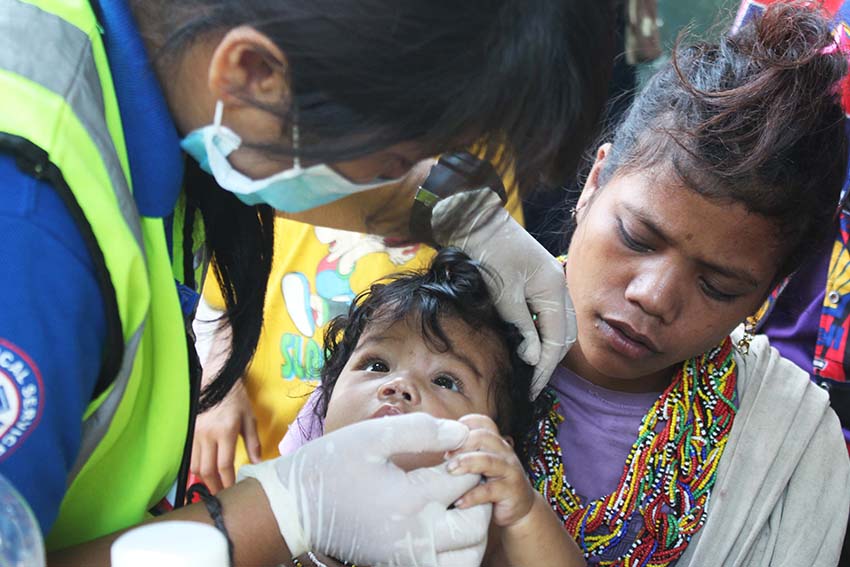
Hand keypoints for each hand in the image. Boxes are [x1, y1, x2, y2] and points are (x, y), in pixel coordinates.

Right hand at [190, 382, 261, 492]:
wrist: (216, 380)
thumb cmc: (236, 399)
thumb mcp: (249, 419)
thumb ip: (253, 443)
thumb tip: (259, 463)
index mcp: (225, 432)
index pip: (224, 465)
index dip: (227, 482)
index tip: (232, 491)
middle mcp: (208, 435)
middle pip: (206, 470)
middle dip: (214, 486)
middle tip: (222, 495)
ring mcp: (196, 434)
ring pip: (196, 465)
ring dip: (204, 479)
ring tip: (214, 486)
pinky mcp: (190, 432)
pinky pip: (191, 456)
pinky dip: (197, 467)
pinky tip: (205, 472)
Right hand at [238, 413, 491, 566]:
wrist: (295, 508)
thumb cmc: (332, 465)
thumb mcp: (371, 437)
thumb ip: (421, 431)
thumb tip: (462, 433)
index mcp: (410, 500)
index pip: (464, 480)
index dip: (467, 459)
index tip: (456, 447)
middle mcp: (415, 537)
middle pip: (476, 524)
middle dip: (479, 496)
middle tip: (463, 476)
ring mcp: (408, 559)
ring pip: (468, 556)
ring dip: (474, 529)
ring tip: (458, 503)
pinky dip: (457, 551)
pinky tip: (443, 523)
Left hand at [433, 190, 575, 395]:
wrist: (475, 220)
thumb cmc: (488, 252)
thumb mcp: (503, 294)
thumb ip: (522, 326)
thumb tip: (534, 358)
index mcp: (554, 288)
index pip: (558, 339)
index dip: (545, 367)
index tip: (533, 387)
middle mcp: (558, 286)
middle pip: (565, 334)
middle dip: (550, 361)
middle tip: (532, 384)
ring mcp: (550, 282)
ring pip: (558, 325)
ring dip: (546, 348)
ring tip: (530, 370)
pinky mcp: (537, 282)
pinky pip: (546, 314)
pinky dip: (540, 332)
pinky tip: (526, 344)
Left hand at [446, 415, 536, 527]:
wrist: (521, 509)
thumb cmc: (492, 484)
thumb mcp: (480, 465)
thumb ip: (465, 454)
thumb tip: (433, 446)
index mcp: (496, 443)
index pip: (483, 422)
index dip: (464, 425)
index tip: (447, 437)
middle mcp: (504, 452)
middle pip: (484, 436)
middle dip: (462, 444)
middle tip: (445, 457)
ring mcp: (510, 470)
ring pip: (488, 460)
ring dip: (466, 463)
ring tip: (450, 471)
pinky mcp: (511, 491)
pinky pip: (490, 490)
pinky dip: (472, 496)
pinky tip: (459, 502)